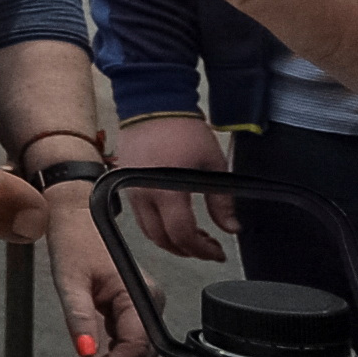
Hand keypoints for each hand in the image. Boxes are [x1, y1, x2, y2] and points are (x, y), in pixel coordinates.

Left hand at [31, 169, 162, 356]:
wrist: (76, 218)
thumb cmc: (75, 240)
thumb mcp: (70, 280)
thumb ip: (79, 317)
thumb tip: (85, 352)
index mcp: (140, 294)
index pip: (137, 347)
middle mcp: (149, 302)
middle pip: (141, 356)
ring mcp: (143, 306)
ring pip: (137, 353)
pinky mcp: (133, 309)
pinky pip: (129, 342)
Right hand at [106, 111, 236, 263]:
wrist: (153, 103)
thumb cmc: (184, 130)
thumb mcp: (213, 163)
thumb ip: (222, 200)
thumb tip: (232, 228)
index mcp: (166, 191)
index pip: (182, 234)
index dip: (202, 250)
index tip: (218, 253)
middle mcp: (143, 196)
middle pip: (162, 239)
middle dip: (187, 250)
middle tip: (208, 249)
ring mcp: (131, 191)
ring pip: (149, 232)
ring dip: (171, 241)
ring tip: (194, 237)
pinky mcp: (126, 185)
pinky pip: (140, 217)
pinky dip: (158, 227)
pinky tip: (175, 220)